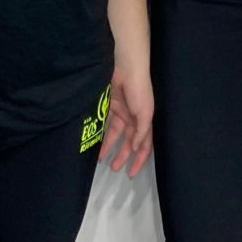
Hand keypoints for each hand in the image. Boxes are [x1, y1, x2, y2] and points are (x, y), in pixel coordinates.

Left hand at [98, 63, 153, 177]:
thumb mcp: (145, 113)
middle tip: (114, 169)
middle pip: (129, 142)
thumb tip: (136, 147)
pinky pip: (106, 123)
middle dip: (123, 156)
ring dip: (109, 147)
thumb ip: (141, 132)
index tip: (131, 174)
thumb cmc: (139, 90)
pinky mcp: (109, 106)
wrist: (126, 67)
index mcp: (146, 122)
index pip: (144, 146)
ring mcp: (121, 112)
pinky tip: (96, 141)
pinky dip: (102, 132)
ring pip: (115, 134)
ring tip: (101, 159)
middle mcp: (134, 119)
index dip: (139, 160)